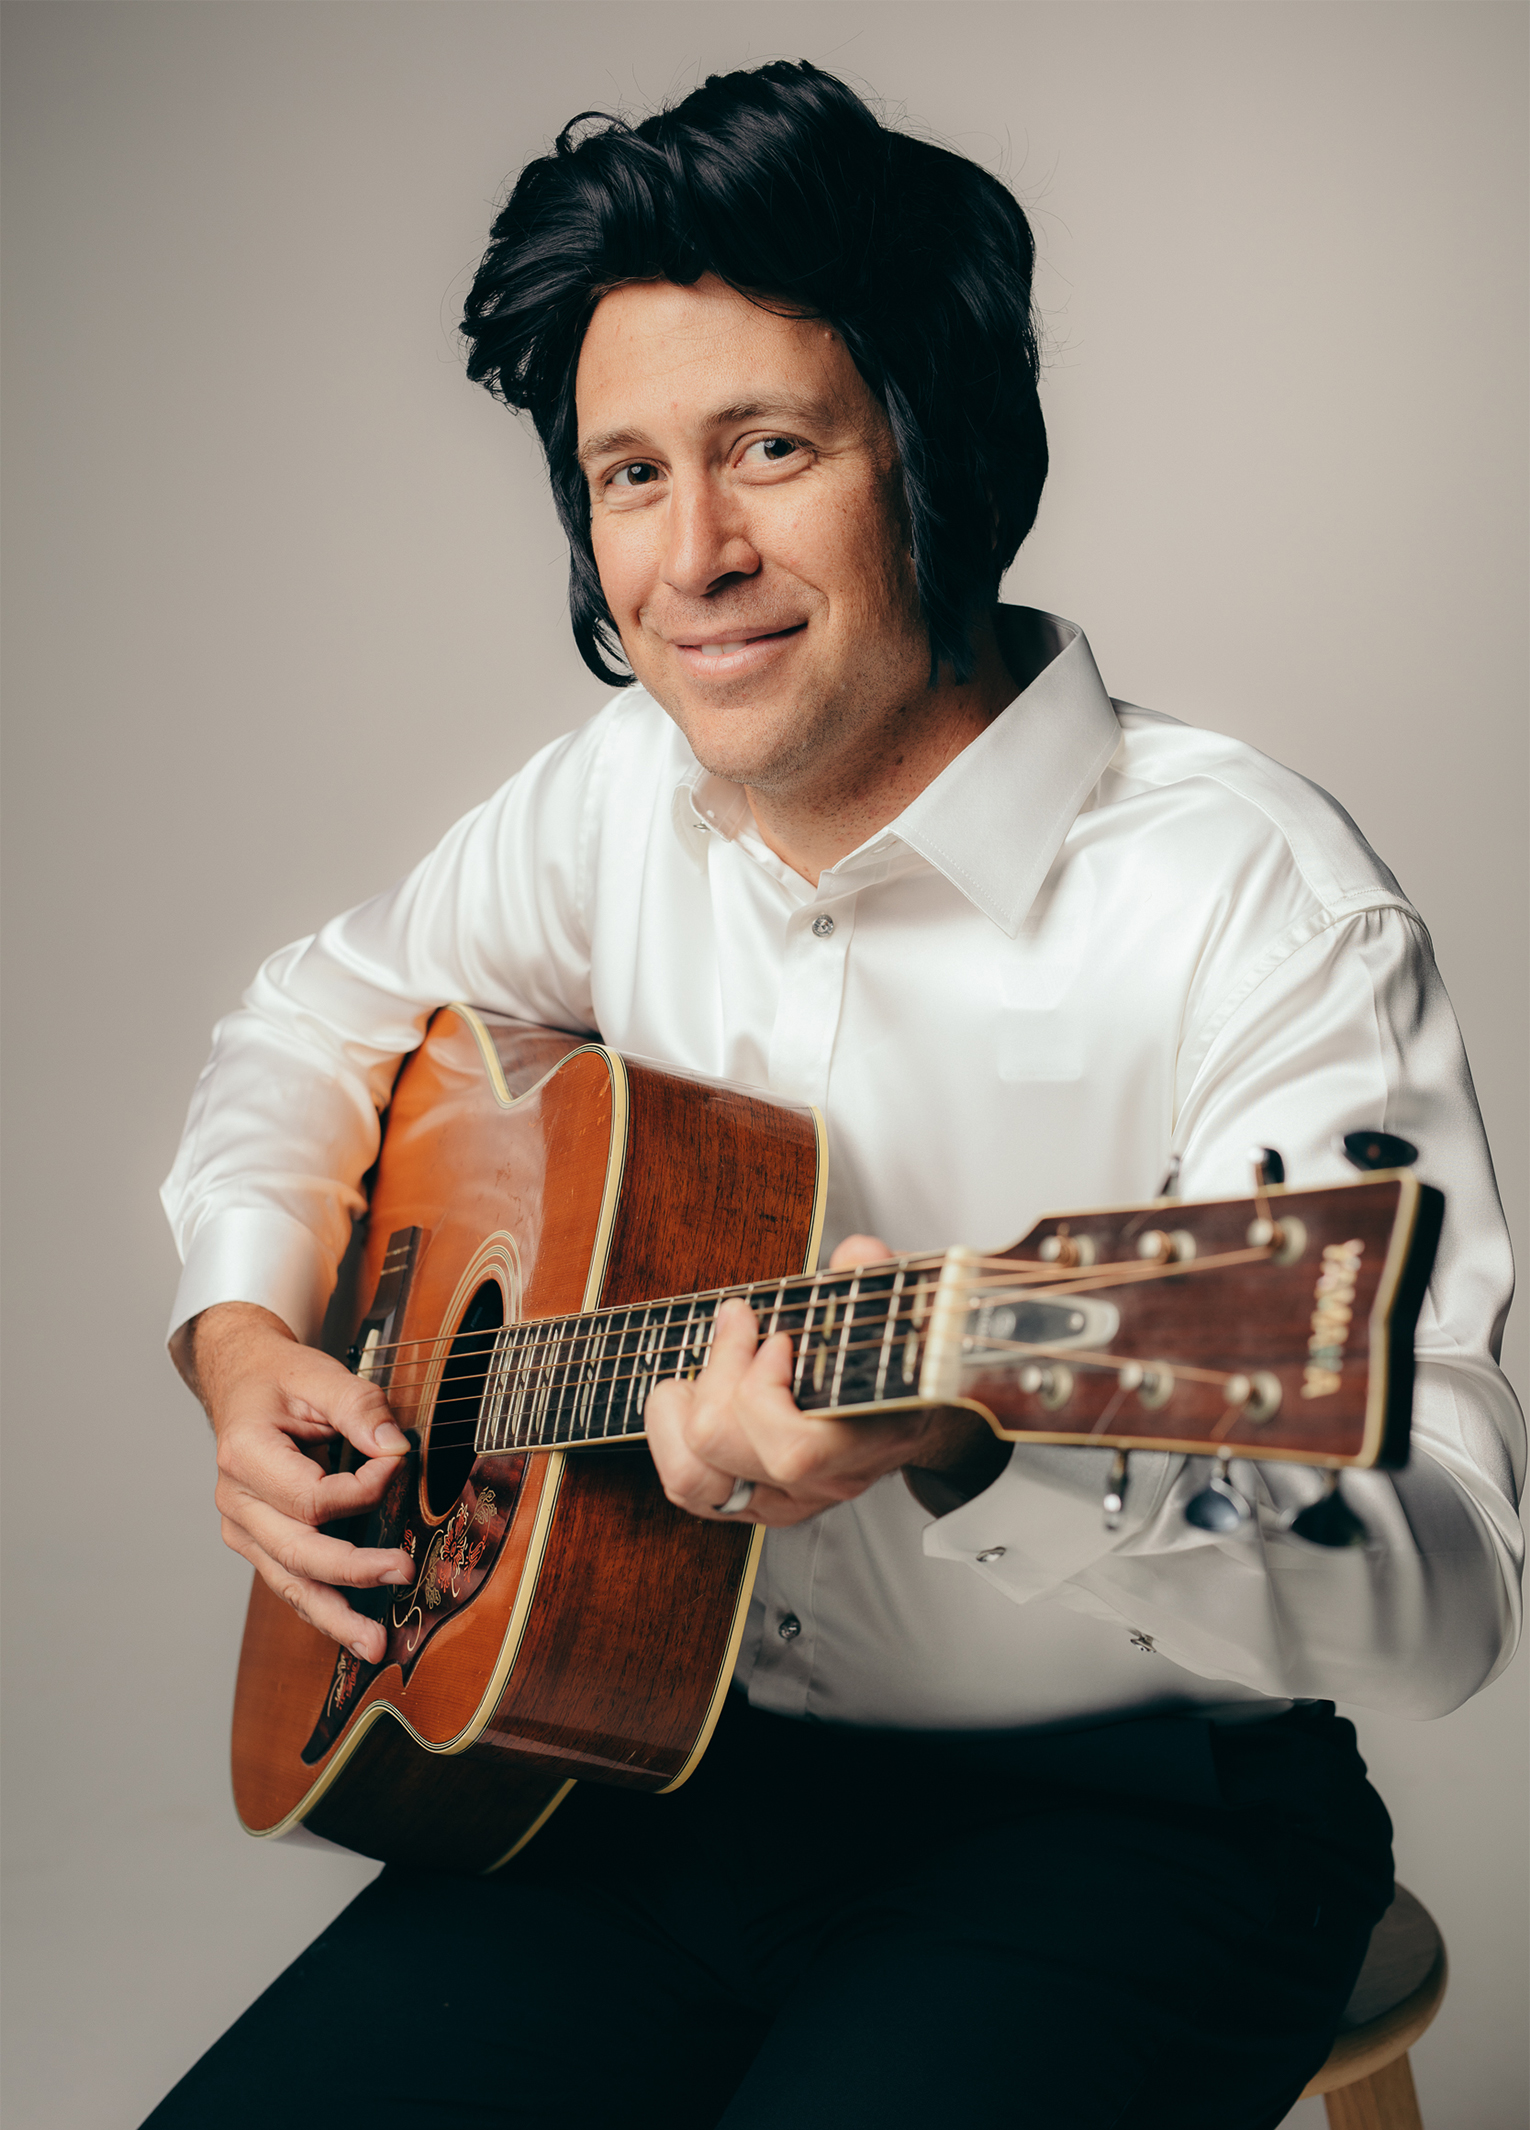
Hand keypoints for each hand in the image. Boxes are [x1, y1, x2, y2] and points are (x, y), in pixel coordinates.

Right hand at [179, 1302, 416, 1662]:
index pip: (310, 1497)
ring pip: (289, 1583)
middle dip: (353, 1570)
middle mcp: (236, 1501)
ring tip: (375, 1643)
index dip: (363, 1488)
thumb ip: (359, 1406)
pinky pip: (290, 1581)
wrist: (242, 1382)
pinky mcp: (258, 1543)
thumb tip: (395, 1447)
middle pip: (296, 1552)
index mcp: (243, 1455)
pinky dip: (322, 1606)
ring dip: (334, 1616)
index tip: (400, 1462)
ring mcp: (243, 1529)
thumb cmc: (281, 1380)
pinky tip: (351, 1631)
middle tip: (402, 1573)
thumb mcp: (320, 1374)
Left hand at [644, 1236, 1008, 1527]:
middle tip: (740, 1328)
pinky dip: (672, 1435)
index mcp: (866, 1440)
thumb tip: (858, 1255)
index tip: (778, 1338)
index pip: (790, 1451)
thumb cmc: (901, 1349)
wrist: (920, 1402)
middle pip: (718, 1448)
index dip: (761, 1389)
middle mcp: (822, 1483)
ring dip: (679, 1411)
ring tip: (706, 1367)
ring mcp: (784, 1501)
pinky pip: (685, 1486)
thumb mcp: (898, 1303)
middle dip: (715, 1373)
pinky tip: (697, 1393)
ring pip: (690, 1479)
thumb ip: (877, 1279)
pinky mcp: (753, 1503)